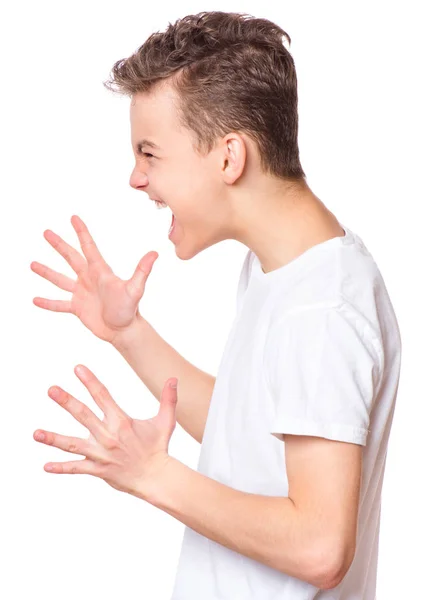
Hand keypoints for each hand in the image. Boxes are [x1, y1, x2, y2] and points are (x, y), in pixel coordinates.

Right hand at [31, 215, 157, 343]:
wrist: (124, 330)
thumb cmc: (130, 310)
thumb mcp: (135, 289)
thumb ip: (141, 271)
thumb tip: (155, 253)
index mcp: (100, 271)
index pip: (88, 247)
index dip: (81, 232)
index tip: (73, 217)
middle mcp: (89, 279)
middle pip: (70, 258)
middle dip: (59, 245)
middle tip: (46, 232)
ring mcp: (81, 293)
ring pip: (60, 280)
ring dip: (47, 272)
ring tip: (32, 264)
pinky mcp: (77, 308)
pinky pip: (59, 304)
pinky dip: (47, 302)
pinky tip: (35, 299)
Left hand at [33, 365, 177, 498]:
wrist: (156, 477)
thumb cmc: (159, 447)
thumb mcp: (166, 421)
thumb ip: (168, 399)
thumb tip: (173, 379)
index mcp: (121, 421)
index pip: (102, 396)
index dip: (90, 381)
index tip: (77, 368)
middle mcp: (108, 436)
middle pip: (83, 415)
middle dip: (66, 401)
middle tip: (51, 389)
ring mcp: (101, 453)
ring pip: (73, 443)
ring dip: (54, 438)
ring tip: (36, 433)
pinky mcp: (98, 469)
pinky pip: (77, 468)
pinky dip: (61, 468)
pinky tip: (46, 466)